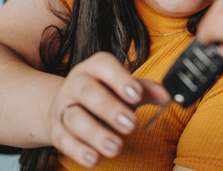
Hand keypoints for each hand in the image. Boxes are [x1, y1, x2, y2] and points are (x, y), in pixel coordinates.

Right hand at [47, 52, 169, 166]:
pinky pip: (63, 140)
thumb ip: (145, 90)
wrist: (65, 104)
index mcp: (94, 68)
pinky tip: (94, 158)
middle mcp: (76, 84)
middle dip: (109, 108)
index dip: (120, 78)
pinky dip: (78, 150)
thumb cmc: (103, 93)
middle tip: (131, 125)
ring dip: (95, 134)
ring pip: (74, 117)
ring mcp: (63, 106)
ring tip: (116, 147)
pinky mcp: (55, 129)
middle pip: (87, 91)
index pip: (104, 65)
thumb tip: (168, 95)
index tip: (137, 94)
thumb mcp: (123, 87)